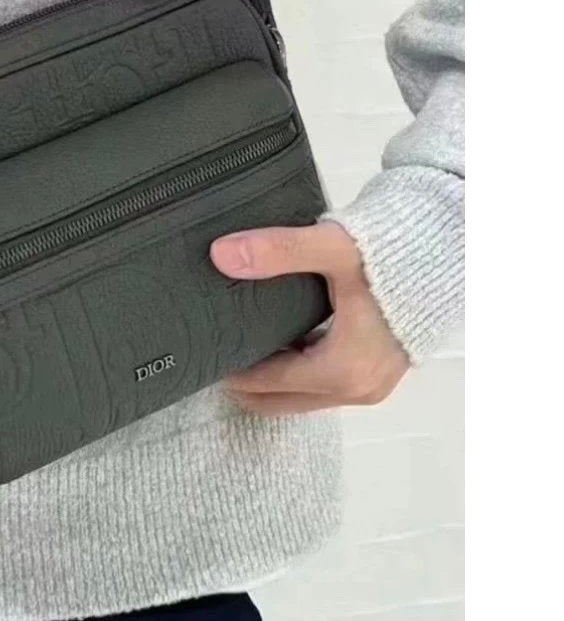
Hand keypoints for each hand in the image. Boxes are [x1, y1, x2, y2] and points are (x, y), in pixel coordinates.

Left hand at [210, 219, 407, 415]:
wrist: (446, 249)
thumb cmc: (393, 253)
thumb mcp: (331, 248)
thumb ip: (277, 251)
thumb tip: (222, 255)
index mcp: (344, 370)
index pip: (269, 383)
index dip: (232, 371)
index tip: (204, 354)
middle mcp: (360, 388)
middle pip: (284, 400)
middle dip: (248, 384)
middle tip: (213, 353)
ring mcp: (373, 383)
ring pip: (305, 394)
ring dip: (274, 377)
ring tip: (240, 343)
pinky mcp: (379, 370)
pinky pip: (325, 381)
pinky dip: (298, 369)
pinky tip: (279, 339)